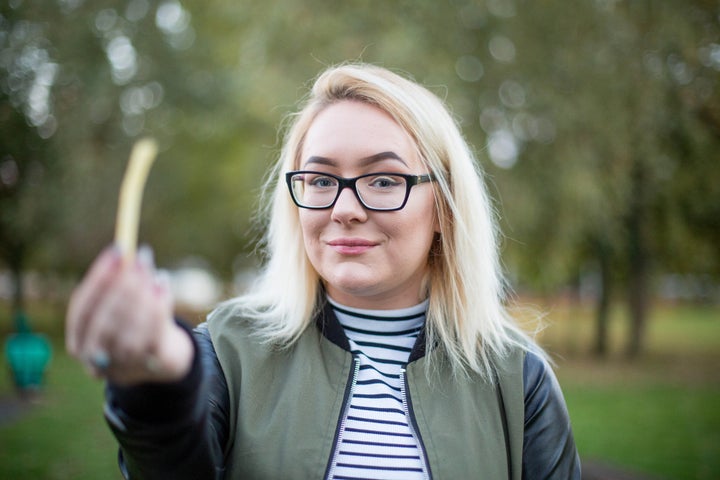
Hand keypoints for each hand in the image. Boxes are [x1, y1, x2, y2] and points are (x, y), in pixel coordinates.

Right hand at [66, 245, 193, 385]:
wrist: (160, 358)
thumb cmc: (134, 323)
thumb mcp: (122, 304)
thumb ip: (121, 282)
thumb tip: (131, 252)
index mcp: (79, 342)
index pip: (81, 308)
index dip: (98, 278)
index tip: (116, 250)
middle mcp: (95, 359)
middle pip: (104, 322)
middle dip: (123, 286)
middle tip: (139, 259)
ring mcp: (122, 366)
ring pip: (129, 333)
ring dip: (142, 299)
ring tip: (153, 273)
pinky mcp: (150, 366)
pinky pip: (154, 337)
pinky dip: (159, 309)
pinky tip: (163, 287)